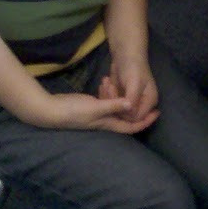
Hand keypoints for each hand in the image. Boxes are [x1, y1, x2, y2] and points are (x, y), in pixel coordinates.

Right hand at [34, 90, 158, 134]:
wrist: (50, 111)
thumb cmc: (73, 111)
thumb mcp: (95, 107)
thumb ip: (113, 105)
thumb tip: (133, 104)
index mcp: (108, 124)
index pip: (131, 126)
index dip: (145, 121)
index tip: (157, 113)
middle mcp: (104, 121)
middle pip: (125, 116)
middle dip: (135, 107)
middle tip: (145, 95)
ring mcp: (96, 115)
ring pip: (114, 107)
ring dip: (120, 96)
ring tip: (125, 84)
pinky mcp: (88, 108)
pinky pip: (104, 101)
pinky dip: (108, 93)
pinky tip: (105, 81)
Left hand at [103, 51, 159, 124]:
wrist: (126, 53)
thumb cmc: (133, 67)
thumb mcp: (134, 83)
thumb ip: (133, 99)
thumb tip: (130, 115)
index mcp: (150, 101)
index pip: (136, 118)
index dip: (124, 113)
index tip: (115, 101)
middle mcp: (142, 104)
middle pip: (126, 115)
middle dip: (115, 104)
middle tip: (109, 87)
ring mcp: (132, 101)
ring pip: (118, 110)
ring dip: (109, 98)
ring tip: (106, 83)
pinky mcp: (122, 98)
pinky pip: (113, 104)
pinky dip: (107, 96)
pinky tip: (104, 84)